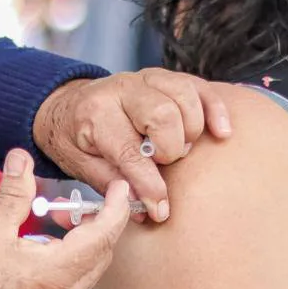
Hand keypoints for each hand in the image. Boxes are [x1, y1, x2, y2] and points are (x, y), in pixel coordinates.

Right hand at [0, 149, 128, 288]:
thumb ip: (13, 193)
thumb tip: (21, 160)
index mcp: (58, 273)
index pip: (104, 235)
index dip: (116, 207)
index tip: (120, 188)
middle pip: (101, 255)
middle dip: (96, 225)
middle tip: (76, 204)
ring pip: (86, 274)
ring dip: (79, 247)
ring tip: (50, 228)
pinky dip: (67, 268)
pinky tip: (39, 257)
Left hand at [32, 68, 230, 221]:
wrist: (66, 104)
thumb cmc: (75, 137)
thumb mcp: (80, 164)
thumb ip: (112, 184)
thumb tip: (144, 209)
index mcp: (95, 114)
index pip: (130, 152)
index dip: (150, 186)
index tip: (160, 210)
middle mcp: (122, 90)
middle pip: (163, 114)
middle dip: (170, 148)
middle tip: (163, 164)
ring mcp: (145, 79)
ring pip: (184, 96)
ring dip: (191, 129)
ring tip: (180, 148)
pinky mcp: (165, 78)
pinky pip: (198, 86)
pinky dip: (214, 109)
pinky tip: (221, 131)